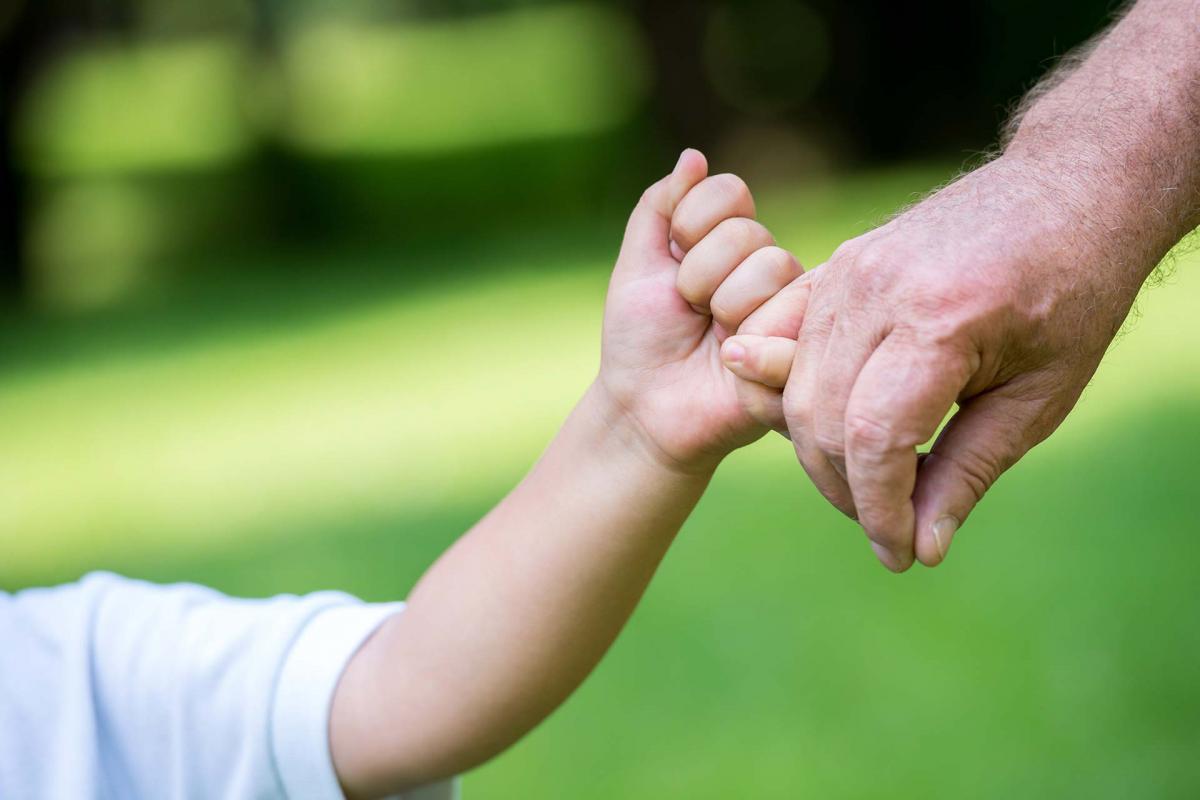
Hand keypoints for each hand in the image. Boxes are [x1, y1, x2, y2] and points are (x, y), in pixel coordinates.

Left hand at [597, 149, 803, 473]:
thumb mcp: (636, 267)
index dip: (689, 228)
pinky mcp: (805, 345)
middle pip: (747, 233)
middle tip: (690, 313)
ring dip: (725, 310)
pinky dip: (751, 342)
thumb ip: (658, 208)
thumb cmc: (641, 341)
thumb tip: (693, 156)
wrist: (644, 409)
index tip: (669, 269)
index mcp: (730, 241)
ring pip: (772, 268)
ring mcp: (790, 305)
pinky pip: (793, 315)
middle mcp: (767, 267)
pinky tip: (735, 363)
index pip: (729, 192)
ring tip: (716, 341)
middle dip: (698, 277)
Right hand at [722, 154, 1150, 569]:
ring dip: (823, 453)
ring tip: (873, 484)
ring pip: (797, 391)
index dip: (880, 509)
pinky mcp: (836, 267)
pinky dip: (807, 401)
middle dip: (848, 490)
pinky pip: (792, 348)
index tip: (900, 553)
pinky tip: (840, 431)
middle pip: (821, 419)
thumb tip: (921, 548)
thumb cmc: (1071, 294)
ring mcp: (847, 271)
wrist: (1066, 192)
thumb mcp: (1040, 397)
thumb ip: (969, 471)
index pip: (875, 438)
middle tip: (891, 526)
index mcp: (941, 318)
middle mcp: (878, 288)